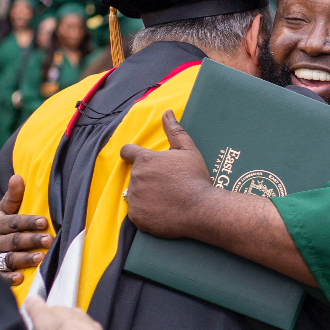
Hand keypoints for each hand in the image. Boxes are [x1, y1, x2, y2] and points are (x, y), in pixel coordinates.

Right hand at [0, 175, 51, 285]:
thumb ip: (12, 198)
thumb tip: (18, 176)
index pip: (14, 222)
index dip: (28, 222)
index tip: (43, 222)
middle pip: (14, 241)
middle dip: (31, 240)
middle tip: (49, 240)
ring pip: (8, 259)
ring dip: (24, 259)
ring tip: (40, 258)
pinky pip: (0, 277)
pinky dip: (9, 278)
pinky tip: (20, 278)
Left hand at [120, 111, 215, 238]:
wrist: (201, 209)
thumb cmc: (195, 178)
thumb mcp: (188, 150)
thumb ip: (174, 130)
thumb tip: (166, 112)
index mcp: (145, 160)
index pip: (128, 151)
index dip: (132, 154)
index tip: (137, 158)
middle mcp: (136, 177)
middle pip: (136, 175)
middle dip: (147, 178)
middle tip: (167, 185)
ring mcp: (135, 198)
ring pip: (135, 194)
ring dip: (146, 195)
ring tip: (165, 199)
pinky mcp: (136, 217)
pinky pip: (137, 212)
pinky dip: (146, 212)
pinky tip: (162, 211)